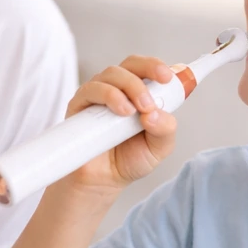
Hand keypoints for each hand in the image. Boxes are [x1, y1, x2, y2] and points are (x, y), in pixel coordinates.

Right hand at [61, 55, 177, 194]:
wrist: (102, 181)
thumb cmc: (130, 160)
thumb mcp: (159, 148)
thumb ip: (165, 130)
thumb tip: (155, 113)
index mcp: (140, 93)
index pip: (148, 68)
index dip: (157, 66)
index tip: (167, 77)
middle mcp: (118, 89)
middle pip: (130, 65)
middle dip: (144, 74)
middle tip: (149, 102)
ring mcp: (98, 95)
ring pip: (111, 74)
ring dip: (127, 88)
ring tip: (134, 112)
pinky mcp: (79, 105)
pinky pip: (90, 90)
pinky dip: (108, 95)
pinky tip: (120, 111)